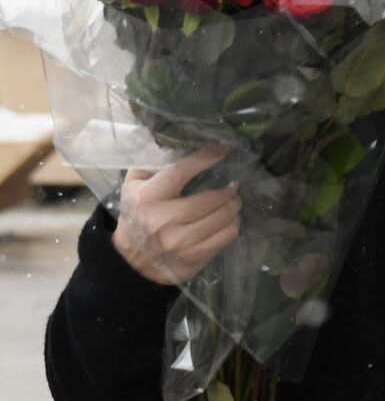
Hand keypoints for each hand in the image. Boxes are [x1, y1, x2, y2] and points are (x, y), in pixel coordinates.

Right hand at [112, 146, 241, 285]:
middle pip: (209, 199)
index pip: (181, 172)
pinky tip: (230, 219)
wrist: (134, 259)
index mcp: (148, 198)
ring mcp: (180, 241)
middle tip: (234, 185)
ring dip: (234, 206)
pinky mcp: (194, 256)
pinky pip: (226, 236)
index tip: (223, 149)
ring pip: (222, 218)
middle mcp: (163, 220)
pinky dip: (234, 224)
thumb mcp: (133, 185)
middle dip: (228, 190)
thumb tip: (177, 142)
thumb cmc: (138, 214)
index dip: (205, 158)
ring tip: (234, 201)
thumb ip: (150, 162)